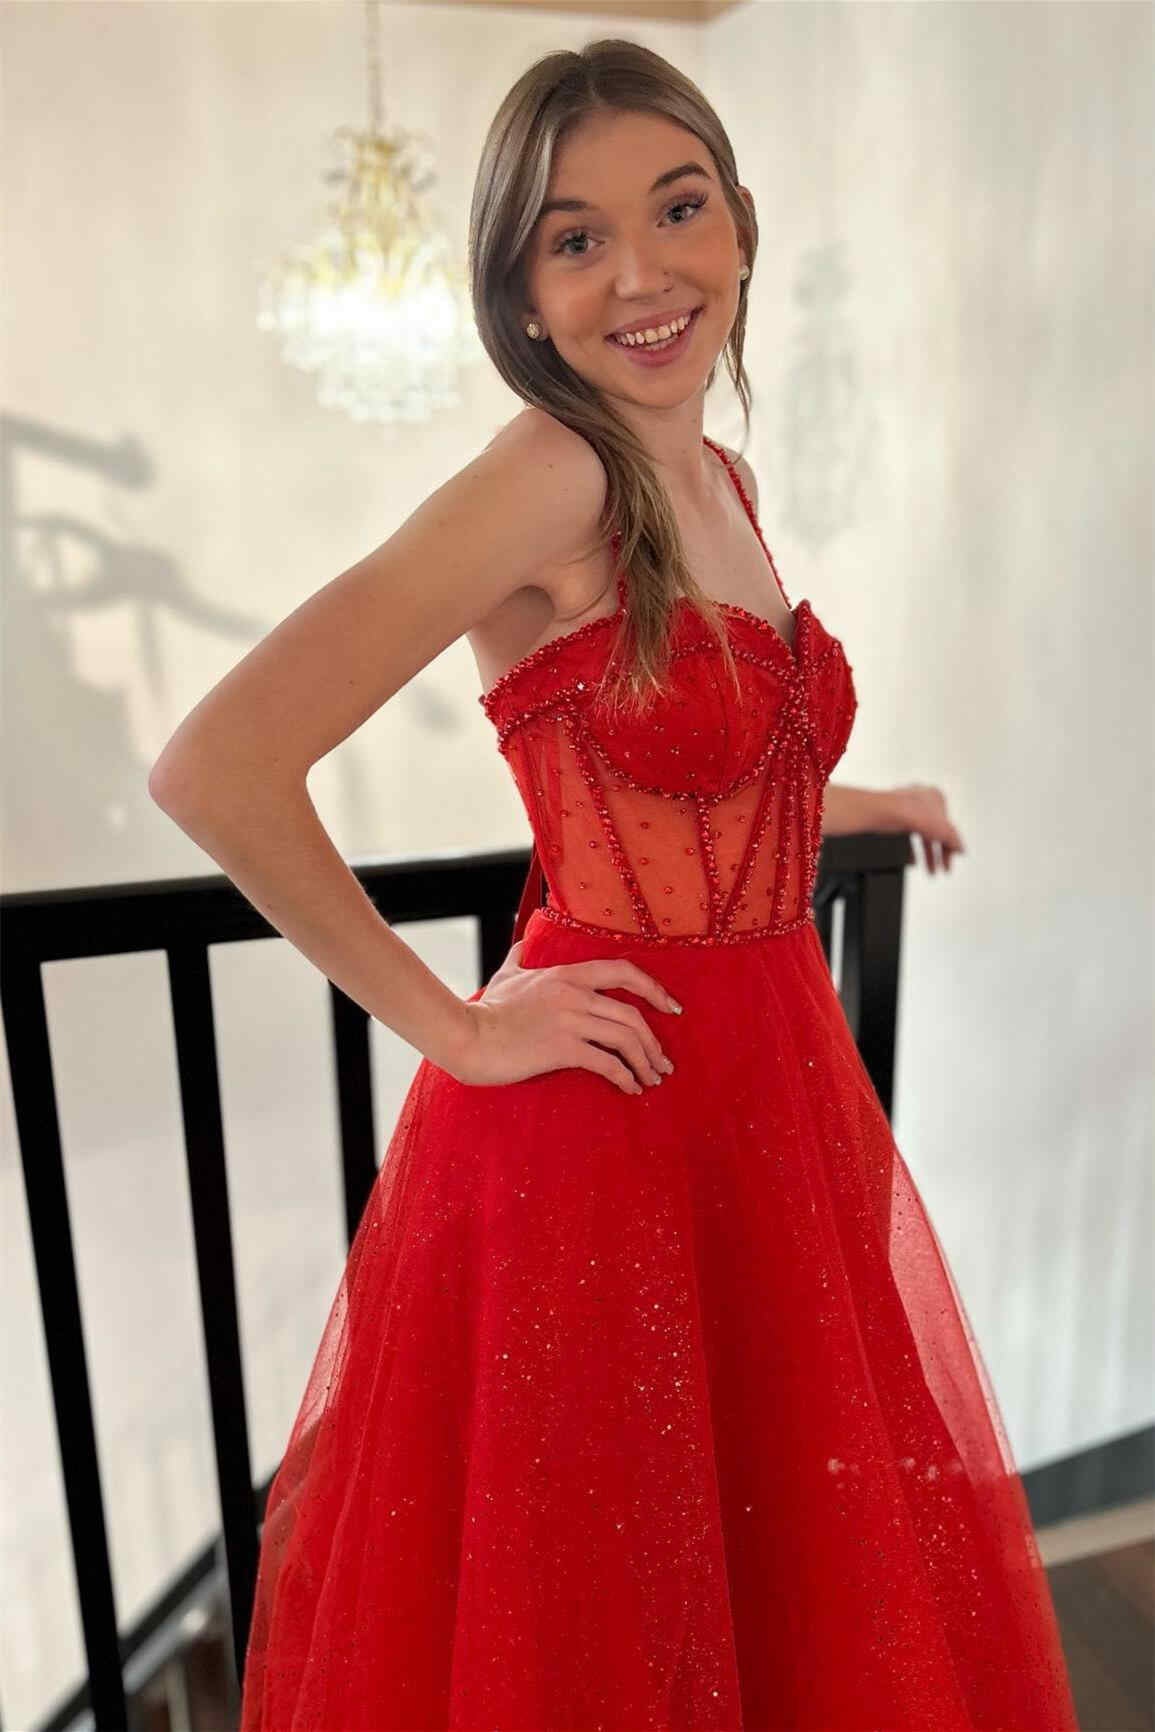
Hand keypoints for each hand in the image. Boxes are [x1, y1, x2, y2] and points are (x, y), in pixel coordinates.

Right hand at [448, 940, 681, 1094]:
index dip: (654, 989)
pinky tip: (631, 1089)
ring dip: (646, 1062)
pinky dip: (625, 1077)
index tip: (672, 1008)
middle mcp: (574, 994)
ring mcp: (570, 1020)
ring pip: (626, 1039)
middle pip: (633, 1014)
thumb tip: (521, 943)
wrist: (468, 1037)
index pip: (624, 971)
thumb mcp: (506, 976)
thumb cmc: (486, 1010)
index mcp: (567, 974)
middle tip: (664, 1062)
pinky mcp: (563, 1048)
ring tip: (652, 1080)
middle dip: (655, 1041)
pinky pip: (607, 1063)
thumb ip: (519, 957)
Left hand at [887, 783, 966, 874]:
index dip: (951, 846)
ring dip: (926, 856)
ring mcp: (905, 808)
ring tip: (929, 871)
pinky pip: (904, 837)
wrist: (887, 813)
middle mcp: (920, 800)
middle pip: (934, 833)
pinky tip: (912, 862)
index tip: (951, 859)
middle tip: (940, 869)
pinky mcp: (893, 818)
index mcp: (936, 797)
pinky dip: (909, 851)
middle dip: (938, 854)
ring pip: (919, 836)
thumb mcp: (945, 831)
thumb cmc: (915, 813)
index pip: (948, 827)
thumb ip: (955, 842)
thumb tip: (961, 849)